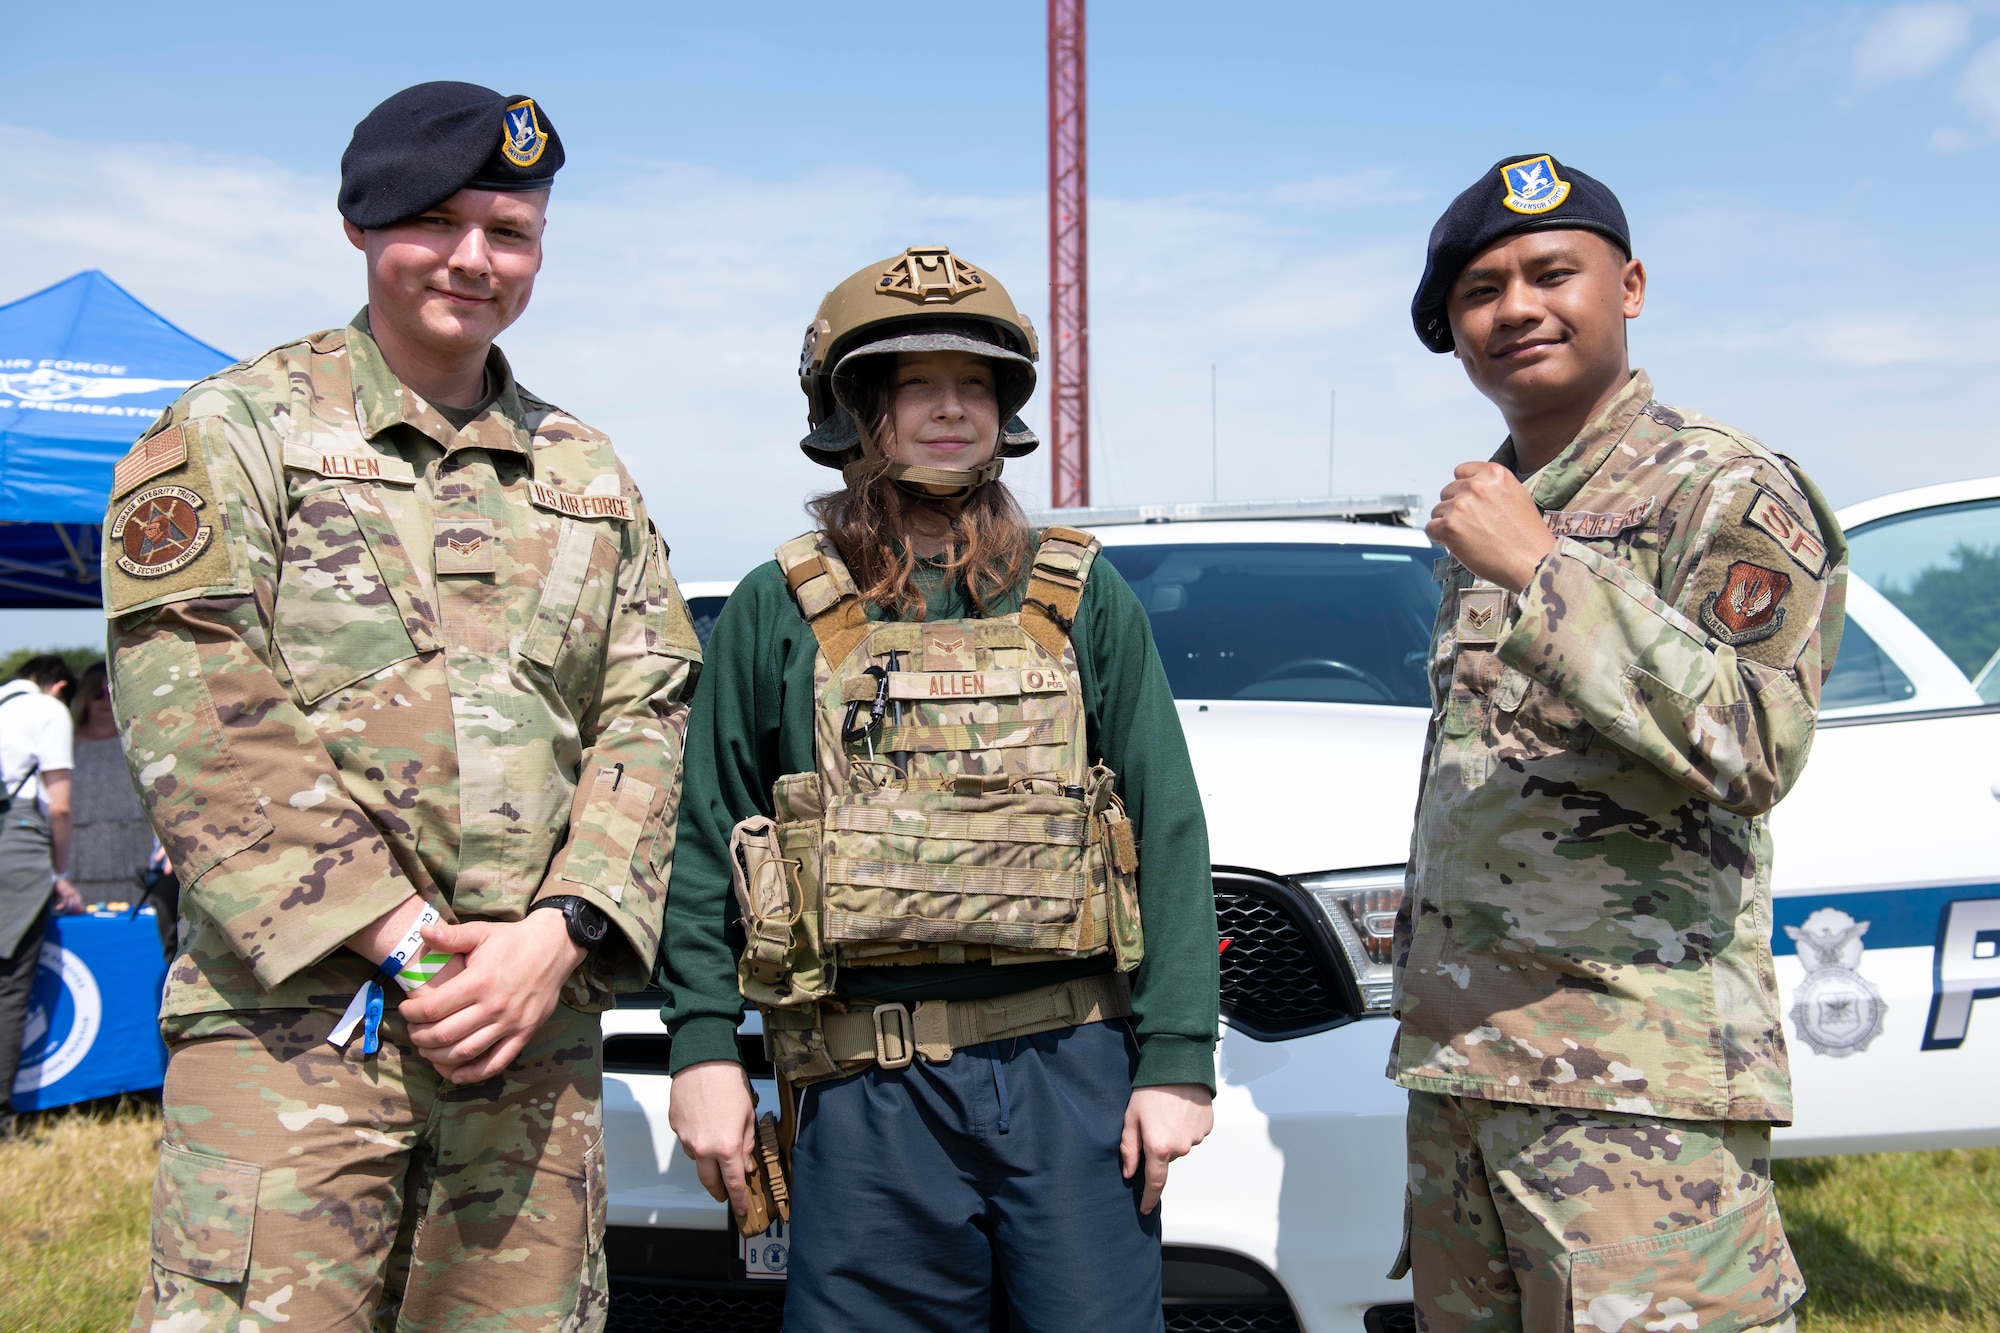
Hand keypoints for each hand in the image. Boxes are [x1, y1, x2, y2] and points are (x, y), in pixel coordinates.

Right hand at [51, 878, 82, 914]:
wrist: (59, 879)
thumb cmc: (60, 887)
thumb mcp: (63, 893)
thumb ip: (62, 899)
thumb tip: (57, 905)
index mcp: (76, 893)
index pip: (79, 902)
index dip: (78, 908)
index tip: (76, 913)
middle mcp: (75, 894)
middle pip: (76, 905)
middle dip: (71, 910)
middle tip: (65, 913)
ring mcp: (70, 894)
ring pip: (70, 905)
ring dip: (65, 909)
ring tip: (60, 910)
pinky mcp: (65, 894)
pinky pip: (64, 902)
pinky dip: (61, 906)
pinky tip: (57, 908)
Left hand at [398, 911, 586, 1082]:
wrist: (554, 947)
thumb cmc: (513, 940)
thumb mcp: (481, 932)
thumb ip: (451, 936)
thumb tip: (422, 930)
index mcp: (479, 982)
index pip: (433, 1008)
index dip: (412, 1013)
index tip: (405, 1010)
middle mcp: (494, 1007)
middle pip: (445, 1034)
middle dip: (420, 1037)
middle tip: (413, 1031)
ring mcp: (510, 1024)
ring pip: (466, 1051)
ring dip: (439, 1056)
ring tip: (427, 1050)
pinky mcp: (524, 1034)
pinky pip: (497, 1062)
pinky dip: (474, 1073)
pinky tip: (456, 1074)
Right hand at [670, 1060, 757, 1219]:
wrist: (703, 1061)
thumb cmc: (729, 1083)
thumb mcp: (749, 1116)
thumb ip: (747, 1145)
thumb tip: (746, 1165)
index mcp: (727, 1146)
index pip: (733, 1183)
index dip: (738, 1200)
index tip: (741, 1210)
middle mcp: (704, 1148)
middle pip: (710, 1182)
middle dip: (719, 1191)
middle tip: (726, 1194)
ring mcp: (686, 1139)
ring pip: (698, 1160)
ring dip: (708, 1160)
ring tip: (718, 1145)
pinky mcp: (676, 1128)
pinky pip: (688, 1142)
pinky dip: (698, 1141)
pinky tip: (705, 1126)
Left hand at [1121, 1083, 1213, 1214]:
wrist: (1178, 1065)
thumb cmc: (1150, 1090)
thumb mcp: (1130, 1118)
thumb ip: (1128, 1149)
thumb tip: (1129, 1173)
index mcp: (1159, 1147)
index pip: (1155, 1182)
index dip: (1149, 1198)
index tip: (1145, 1209)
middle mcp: (1181, 1148)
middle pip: (1167, 1158)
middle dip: (1158, 1147)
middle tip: (1152, 1122)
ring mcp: (1196, 1138)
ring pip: (1181, 1146)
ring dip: (1173, 1135)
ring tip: (1167, 1111)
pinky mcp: (1207, 1127)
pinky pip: (1193, 1134)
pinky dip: (1185, 1126)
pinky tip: (1179, 1109)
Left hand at [1425, 462, 1555, 593]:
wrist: (1533, 562)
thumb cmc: (1527, 535)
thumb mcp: (1516, 496)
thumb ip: (1491, 487)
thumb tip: (1468, 488)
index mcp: (1494, 473)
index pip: (1461, 471)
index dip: (1463, 490)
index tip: (1470, 504)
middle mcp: (1475, 485)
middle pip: (1447, 492)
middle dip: (1455, 508)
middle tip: (1473, 526)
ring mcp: (1461, 505)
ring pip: (1438, 511)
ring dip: (1448, 524)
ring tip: (1471, 538)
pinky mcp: (1450, 526)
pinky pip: (1431, 528)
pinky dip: (1440, 538)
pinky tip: (1458, 545)